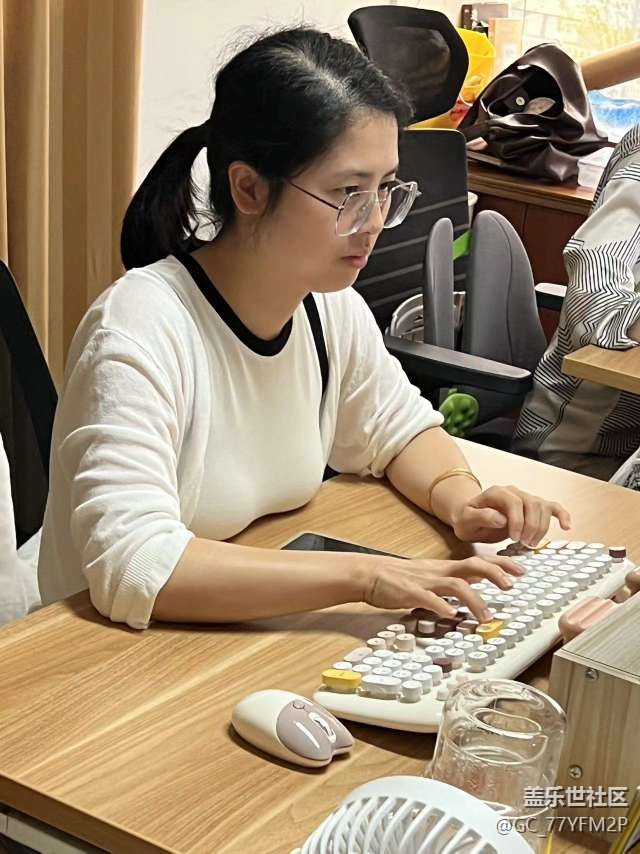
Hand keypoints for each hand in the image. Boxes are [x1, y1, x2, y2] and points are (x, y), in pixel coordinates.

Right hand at [362, 554, 524, 622]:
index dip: (502, 565)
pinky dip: (441, 606)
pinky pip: (428, 599)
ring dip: (474, 600)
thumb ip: (452, 582)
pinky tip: (451, 614)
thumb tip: (473, 588)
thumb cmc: (400, 578)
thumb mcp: (431, 577)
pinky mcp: (410, 593)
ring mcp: (426, 582)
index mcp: (446, 569)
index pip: (479, 561)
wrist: (370, 574)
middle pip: (473, 566)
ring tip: (487, 616)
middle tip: (512, 586)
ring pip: (455, 585)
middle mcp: (440, 572)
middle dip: (495, 574)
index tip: (522, 570)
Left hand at [450, 485, 570, 545]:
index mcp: (496, 492)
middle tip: (524, 544)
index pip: (514, 502)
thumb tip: (501, 518)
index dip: (517, 520)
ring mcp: (525, 498)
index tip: (513, 538)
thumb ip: (480, 517)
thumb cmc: (467, 519)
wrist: (470, 517)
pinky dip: (561, 515)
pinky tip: (567, 527)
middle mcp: (513, 491)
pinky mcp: (533, 507)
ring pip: (543, 506)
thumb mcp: (466, 521)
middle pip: (532, 503)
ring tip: (530, 544)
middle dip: (531, 526)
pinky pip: (552, 507)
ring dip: (541, 527)